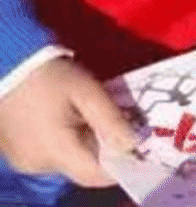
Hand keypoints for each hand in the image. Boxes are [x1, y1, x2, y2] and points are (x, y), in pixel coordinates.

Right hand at [0, 57, 137, 186]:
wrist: (9, 64)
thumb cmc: (51, 76)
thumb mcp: (89, 93)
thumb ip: (112, 121)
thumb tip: (134, 144)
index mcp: (56, 151)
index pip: (95, 176)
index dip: (120, 168)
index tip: (138, 150)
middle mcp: (38, 164)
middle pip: (82, 170)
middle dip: (104, 153)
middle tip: (118, 127)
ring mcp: (24, 160)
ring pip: (67, 163)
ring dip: (85, 147)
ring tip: (91, 119)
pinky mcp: (17, 153)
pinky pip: (50, 156)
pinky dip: (66, 144)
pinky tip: (70, 121)